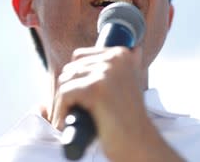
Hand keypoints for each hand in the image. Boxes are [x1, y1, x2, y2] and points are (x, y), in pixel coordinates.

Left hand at [49, 46, 183, 160]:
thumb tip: (107, 54)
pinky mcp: (96, 88)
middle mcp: (115, 58)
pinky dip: (60, 110)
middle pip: (70, 68)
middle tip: (69, 110)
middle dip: (66, 90)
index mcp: (121, 54)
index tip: (74, 97)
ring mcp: (106, 72)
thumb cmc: (127, 119)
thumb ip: (115, 68)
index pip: (79, 56)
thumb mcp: (125, 84)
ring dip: (61, 101)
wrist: (139, 145)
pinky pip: (64, 93)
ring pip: (65, 80)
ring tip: (67, 117)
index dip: (73, 78)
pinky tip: (64, 123)